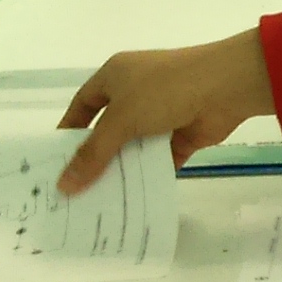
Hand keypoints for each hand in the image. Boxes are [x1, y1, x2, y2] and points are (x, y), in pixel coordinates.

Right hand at [56, 31, 275, 193]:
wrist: (227, 86)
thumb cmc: (164, 90)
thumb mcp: (121, 119)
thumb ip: (94, 153)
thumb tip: (63, 185)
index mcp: (116, 76)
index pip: (83, 104)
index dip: (69, 130)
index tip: (54, 161)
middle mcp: (135, 93)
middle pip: (107, 130)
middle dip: (94, 158)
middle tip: (72, 192)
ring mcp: (160, 114)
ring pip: (133, 148)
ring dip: (120, 172)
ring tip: (96, 205)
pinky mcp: (181, 135)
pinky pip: (157, 160)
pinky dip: (147, 178)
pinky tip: (130, 203)